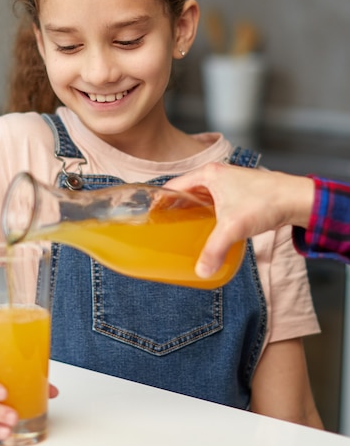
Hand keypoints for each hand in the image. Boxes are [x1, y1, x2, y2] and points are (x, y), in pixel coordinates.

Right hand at [165, 163, 313, 278]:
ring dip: (190, 210)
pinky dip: (204, 212)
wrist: (296, 199)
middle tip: (162, 225)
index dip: (160, 201)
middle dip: (173, 207)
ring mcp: (227, 183)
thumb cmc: (265, 202)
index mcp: (208, 174)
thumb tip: (201, 271)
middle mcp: (215, 175)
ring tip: (179, 228)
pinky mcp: (237, 192)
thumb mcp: (233, 227)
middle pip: (184, 191)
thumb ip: (214, 249)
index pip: (173, 186)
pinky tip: (204, 227)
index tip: (150, 216)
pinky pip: (212, 201)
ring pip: (199, 196)